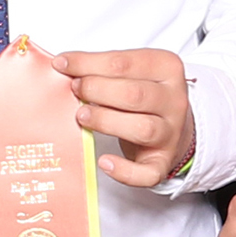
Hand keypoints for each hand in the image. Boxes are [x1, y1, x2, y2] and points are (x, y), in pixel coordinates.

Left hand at [59, 47, 196, 187]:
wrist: (173, 129)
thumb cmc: (143, 98)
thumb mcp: (132, 74)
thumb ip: (103, 69)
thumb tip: (64, 65)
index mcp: (167, 69)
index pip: (125, 63)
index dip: (89, 64)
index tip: (62, 64)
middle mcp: (174, 101)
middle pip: (135, 94)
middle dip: (97, 90)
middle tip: (75, 90)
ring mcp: (171, 133)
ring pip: (142, 128)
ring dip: (106, 121)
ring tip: (82, 116)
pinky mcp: (162, 162)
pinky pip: (148, 173)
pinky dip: (125, 171)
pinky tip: (104, 161)